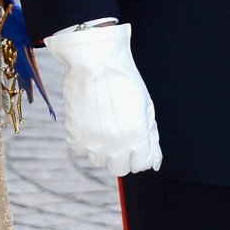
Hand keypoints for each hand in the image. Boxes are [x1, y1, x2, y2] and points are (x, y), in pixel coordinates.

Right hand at [44, 20, 161, 175]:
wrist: (94, 61)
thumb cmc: (124, 80)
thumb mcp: (146, 108)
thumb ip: (151, 138)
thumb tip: (155, 162)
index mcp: (137, 137)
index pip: (142, 165)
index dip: (141, 152)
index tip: (136, 139)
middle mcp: (115, 144)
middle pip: (120, 168)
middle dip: (123, 155)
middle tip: (119, 133)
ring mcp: (93, 142)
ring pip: (99, 160)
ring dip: (102, 148)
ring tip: (103, 124)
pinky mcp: (74, 135)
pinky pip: (80, 149)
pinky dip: (84, 139)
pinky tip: (90, 121)